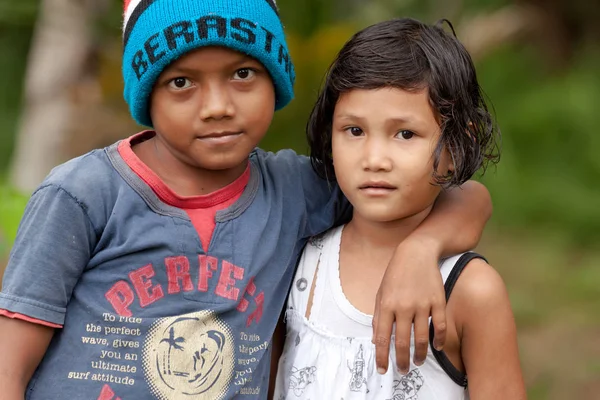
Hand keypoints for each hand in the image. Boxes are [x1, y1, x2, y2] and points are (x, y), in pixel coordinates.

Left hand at [372, 235, 445, 374]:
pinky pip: (440, 326)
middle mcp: (403, 306)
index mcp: (386, 304)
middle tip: (402, 371)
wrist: (416, 253)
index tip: (382, 369)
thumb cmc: (396, 274)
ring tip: (418, 362)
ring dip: (420, 355)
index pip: (382, 337)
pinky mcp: (438, 301)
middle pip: (402, 342)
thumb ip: (378, 317)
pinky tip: (436, 347)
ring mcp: (422, 304)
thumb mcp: (381, 293)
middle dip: (401, 361)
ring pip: (422, 338)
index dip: (382, 356)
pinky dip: (439, 340)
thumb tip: (376, 340)